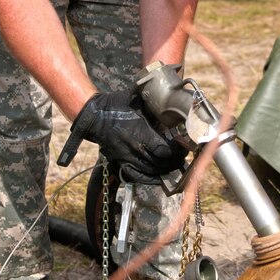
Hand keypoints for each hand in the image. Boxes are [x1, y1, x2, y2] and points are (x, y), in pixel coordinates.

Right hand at [62, 90, 186, 183]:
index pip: (163, 150)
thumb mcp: (137, 100)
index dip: (177, 151)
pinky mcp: (120, 162)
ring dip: (165, 170)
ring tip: (175, 166)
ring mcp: (126, 157)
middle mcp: (134, 148)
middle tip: (183, 157)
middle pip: (159, 163)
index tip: (185, 147)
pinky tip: (159, 178)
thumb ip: (153, 104)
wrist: (94, 116)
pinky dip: (150, 179)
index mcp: (139, 133)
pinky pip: (137, 176)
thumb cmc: (116, 105)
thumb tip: (171, 100)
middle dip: (174, 162)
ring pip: (150, 171)